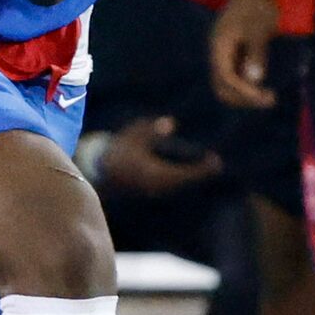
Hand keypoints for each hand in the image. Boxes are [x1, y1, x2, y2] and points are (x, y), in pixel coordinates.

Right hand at [96, 115, 222, 198]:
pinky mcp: (149, 191)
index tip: (216, 161)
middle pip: (184, 181)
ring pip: (178, 185)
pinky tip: (187, 173)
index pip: (184, 173)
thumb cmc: (118, 150)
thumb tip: (172, 123)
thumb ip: (151, 129)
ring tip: (206, 167)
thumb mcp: (133, 135)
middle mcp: (155, 186)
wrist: (98, 171)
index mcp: (153, 173)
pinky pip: (171, 186)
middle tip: (216, 163)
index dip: (202, 168)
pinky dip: (181, 178)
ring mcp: (152, 191)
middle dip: (199, 172)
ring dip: (191, 176)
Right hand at [208, 0, 279, 109]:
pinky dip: (246, 85)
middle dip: (244, 98)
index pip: (226, 78)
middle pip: (222, 87)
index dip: (244, 92)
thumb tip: (254, 79)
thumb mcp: (260, 29)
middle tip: (269, 100)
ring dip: (245, 94)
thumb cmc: (258, 6)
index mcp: (220, 47)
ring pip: (226, 84)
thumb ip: (256, 54)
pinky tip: (262, 84)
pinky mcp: (231, 52)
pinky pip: (233, 76)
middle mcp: (217, 53)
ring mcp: (223, 53)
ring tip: (268, 96)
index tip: (265, 97)